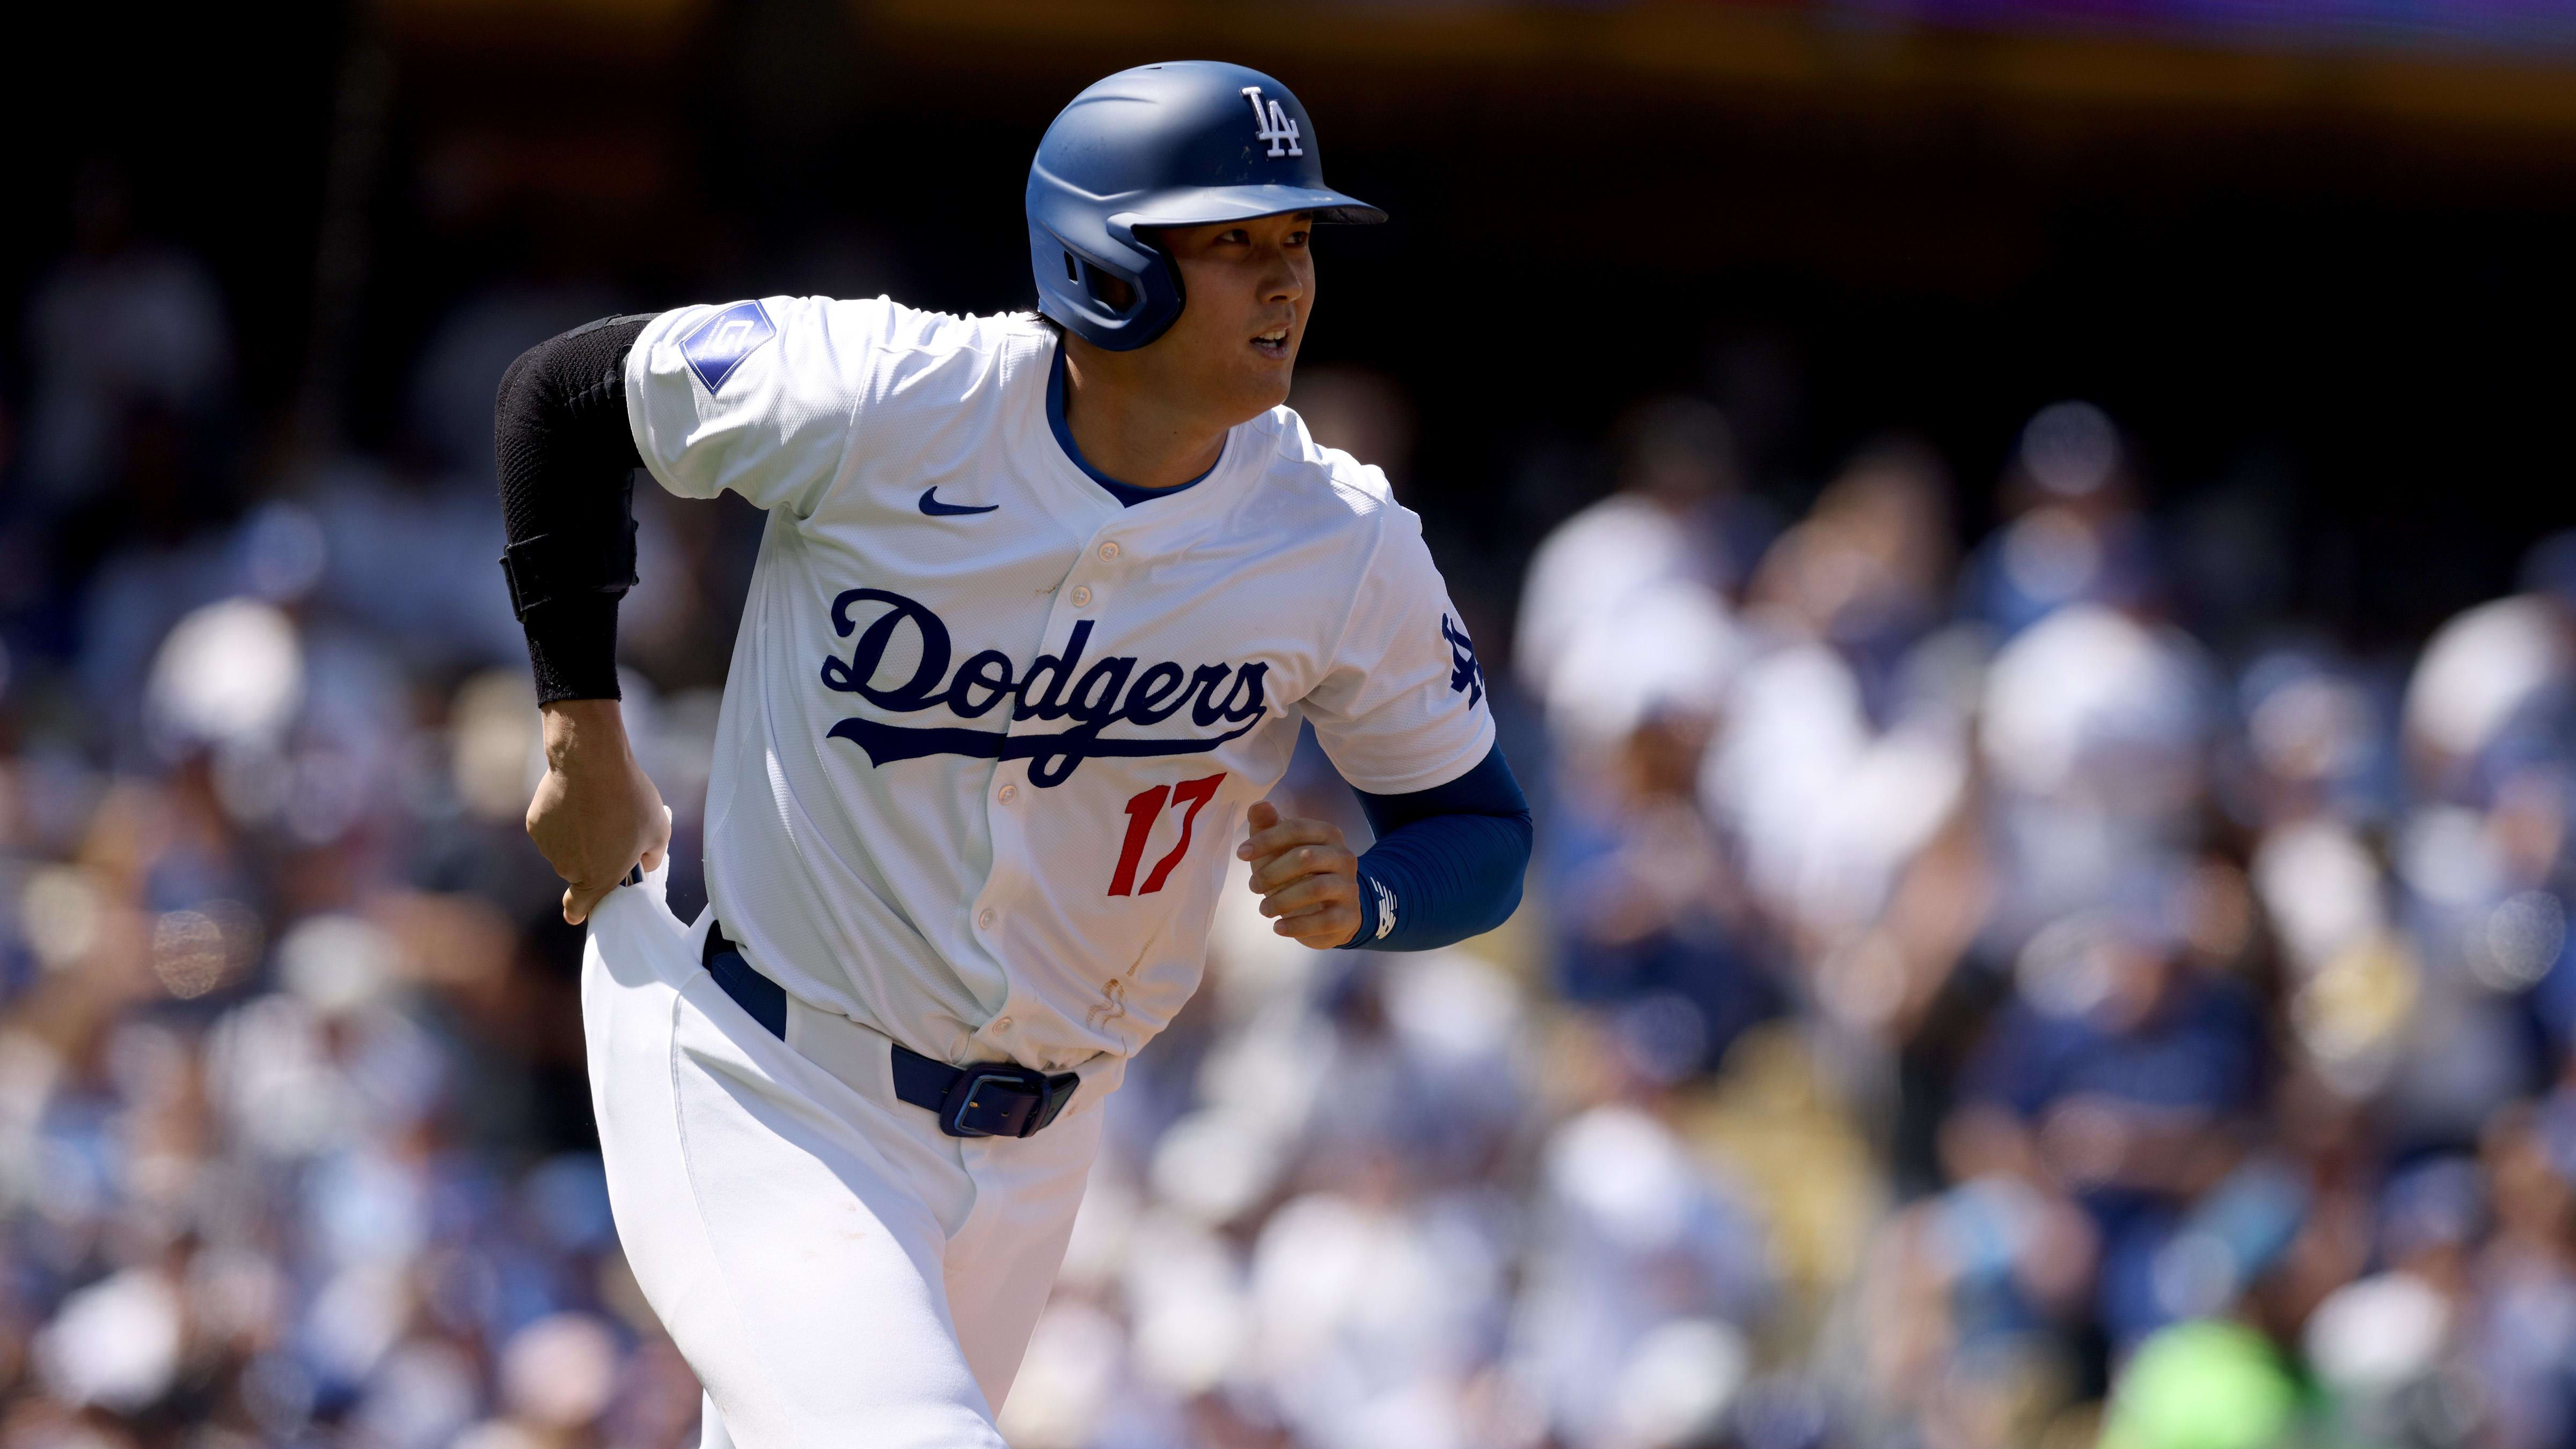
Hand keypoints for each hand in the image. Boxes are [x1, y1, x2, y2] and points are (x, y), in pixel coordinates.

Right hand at [526, 699, 669, 924]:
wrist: (591, 765)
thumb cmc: (630, 800)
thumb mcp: (659, 831)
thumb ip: (652, 856)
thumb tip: (643, 862)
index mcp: (598, 877)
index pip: (581, 905)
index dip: (578, 909)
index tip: (575, 913)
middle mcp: (568, 868)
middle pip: (579, 868)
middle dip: (592, 854)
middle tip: (610, 827)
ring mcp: (548, 847)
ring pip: (564, 846)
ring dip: (576, 834)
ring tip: (595, 808)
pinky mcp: (535, 825)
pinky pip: (551, 826)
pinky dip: (561, 817)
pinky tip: (574, 799)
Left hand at [1238, 800, 1360, 948]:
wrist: (1330, 913)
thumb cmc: (1298, 874)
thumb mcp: (1279, 849)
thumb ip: (1268, 826)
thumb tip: (1259, 805)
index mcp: (1328, 834)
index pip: (1296, 829)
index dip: (1267, 839)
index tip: (1241, 854)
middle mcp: (1344, 857)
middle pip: (1306, 857)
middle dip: (1272, 872)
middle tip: (1253, 887)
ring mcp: (1349, 887)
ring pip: (1316, 888)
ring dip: (1282, 900)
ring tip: (1263, 909)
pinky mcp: (1348, 916)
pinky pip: (1324, 920)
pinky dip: (1297, 925)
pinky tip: (1278, 928)